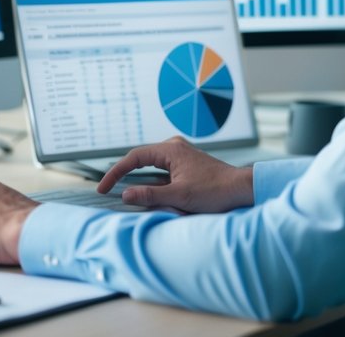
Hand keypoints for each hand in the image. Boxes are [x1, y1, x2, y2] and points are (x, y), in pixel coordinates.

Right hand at [98, 136, 253, 212]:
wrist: (241, 189)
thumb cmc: (215, 191)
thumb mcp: (180, 196)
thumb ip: (150, 195)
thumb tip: (125, 195)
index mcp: (170, 150)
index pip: (133, 157)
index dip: (115, 172)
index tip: (103, 187)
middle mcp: (174, 148)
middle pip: (140, 159)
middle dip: (123, 173)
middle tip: (107, 188)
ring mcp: (180, 155)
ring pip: (150, 166)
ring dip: (137, 178)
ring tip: (122, 190)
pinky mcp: (185, 164)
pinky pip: (161, 170)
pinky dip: (150, 180)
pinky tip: (147, 192)